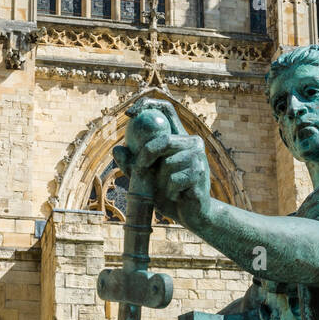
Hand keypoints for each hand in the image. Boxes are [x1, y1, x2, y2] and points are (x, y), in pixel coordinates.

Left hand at [112, 113, 213, 229]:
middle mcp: (193, 143)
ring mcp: (199, 158)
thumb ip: (132, 165)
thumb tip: (117, 150)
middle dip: (147, 154)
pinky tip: (178, 196)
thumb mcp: (146, 178)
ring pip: (169, 164)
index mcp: (180, 137)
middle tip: (140, 168)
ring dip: (161, 182)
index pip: (167, 110)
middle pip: (165, 139)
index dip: (148, 104)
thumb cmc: (168, 193)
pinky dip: (170, 192)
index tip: (129, 113)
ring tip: (168, 190)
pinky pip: (175, 181)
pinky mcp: (201, 175)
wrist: (191, 215)